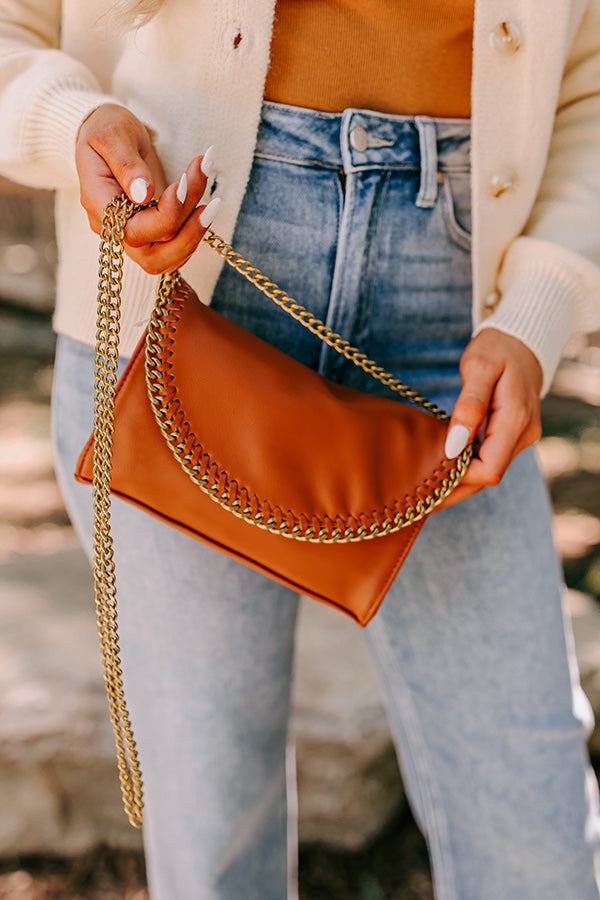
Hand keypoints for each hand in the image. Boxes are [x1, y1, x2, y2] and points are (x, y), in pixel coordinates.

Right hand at [75, 104, 217, 272]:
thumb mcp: (112, 132)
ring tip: (214, 202)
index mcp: (98, 203)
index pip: (132, 231)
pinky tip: (207, 208)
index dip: (163, 216)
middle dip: (187, 231)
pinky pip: (175, 249)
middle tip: (212, 203)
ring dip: (195, 234)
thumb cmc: (106, 128)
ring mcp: (133, 234)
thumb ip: (126, 163)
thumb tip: (142, 194)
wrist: (110, 135)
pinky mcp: (151, 233)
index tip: (182, 186)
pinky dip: (194, 233)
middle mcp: (114, 227)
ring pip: (167, 257)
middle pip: (152, 256)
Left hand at [440, 329, 542, 508]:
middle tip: (418, 492)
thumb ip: (469, 406)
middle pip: (488, 476)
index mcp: (517, 420)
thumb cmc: (497, 350)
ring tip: (426, 481)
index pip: (489, 469)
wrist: (521, 341)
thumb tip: (455, 445)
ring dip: (460, 476)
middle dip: (456, 485)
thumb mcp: (479, 368)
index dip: (460, 475)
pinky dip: (468, 464)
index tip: (430, 469)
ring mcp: (521, 437)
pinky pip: (489, 458)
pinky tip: (443, 465)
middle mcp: (524, 434)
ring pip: (488, 470)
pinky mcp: (513, 435)